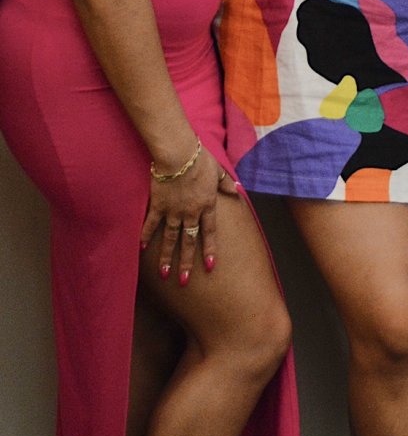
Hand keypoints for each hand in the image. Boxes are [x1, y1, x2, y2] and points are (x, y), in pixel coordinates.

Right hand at [140, 143, 237, 284]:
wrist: (179, 155)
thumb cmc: (200, 160)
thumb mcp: (218, 171)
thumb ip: (226, 183)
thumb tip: (237, 190)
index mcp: (207, 205)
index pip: (210, 232)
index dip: (209, 249)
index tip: (209, 266)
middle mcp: (191, 212)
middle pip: (189, 241)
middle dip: (186, 262)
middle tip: (183, 280)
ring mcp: (174, 211)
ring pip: (171, 238)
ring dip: (167, 257)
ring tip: (165, 274)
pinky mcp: (158, 205)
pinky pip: (151, 224)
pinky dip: (146, 237)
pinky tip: (142, 250)